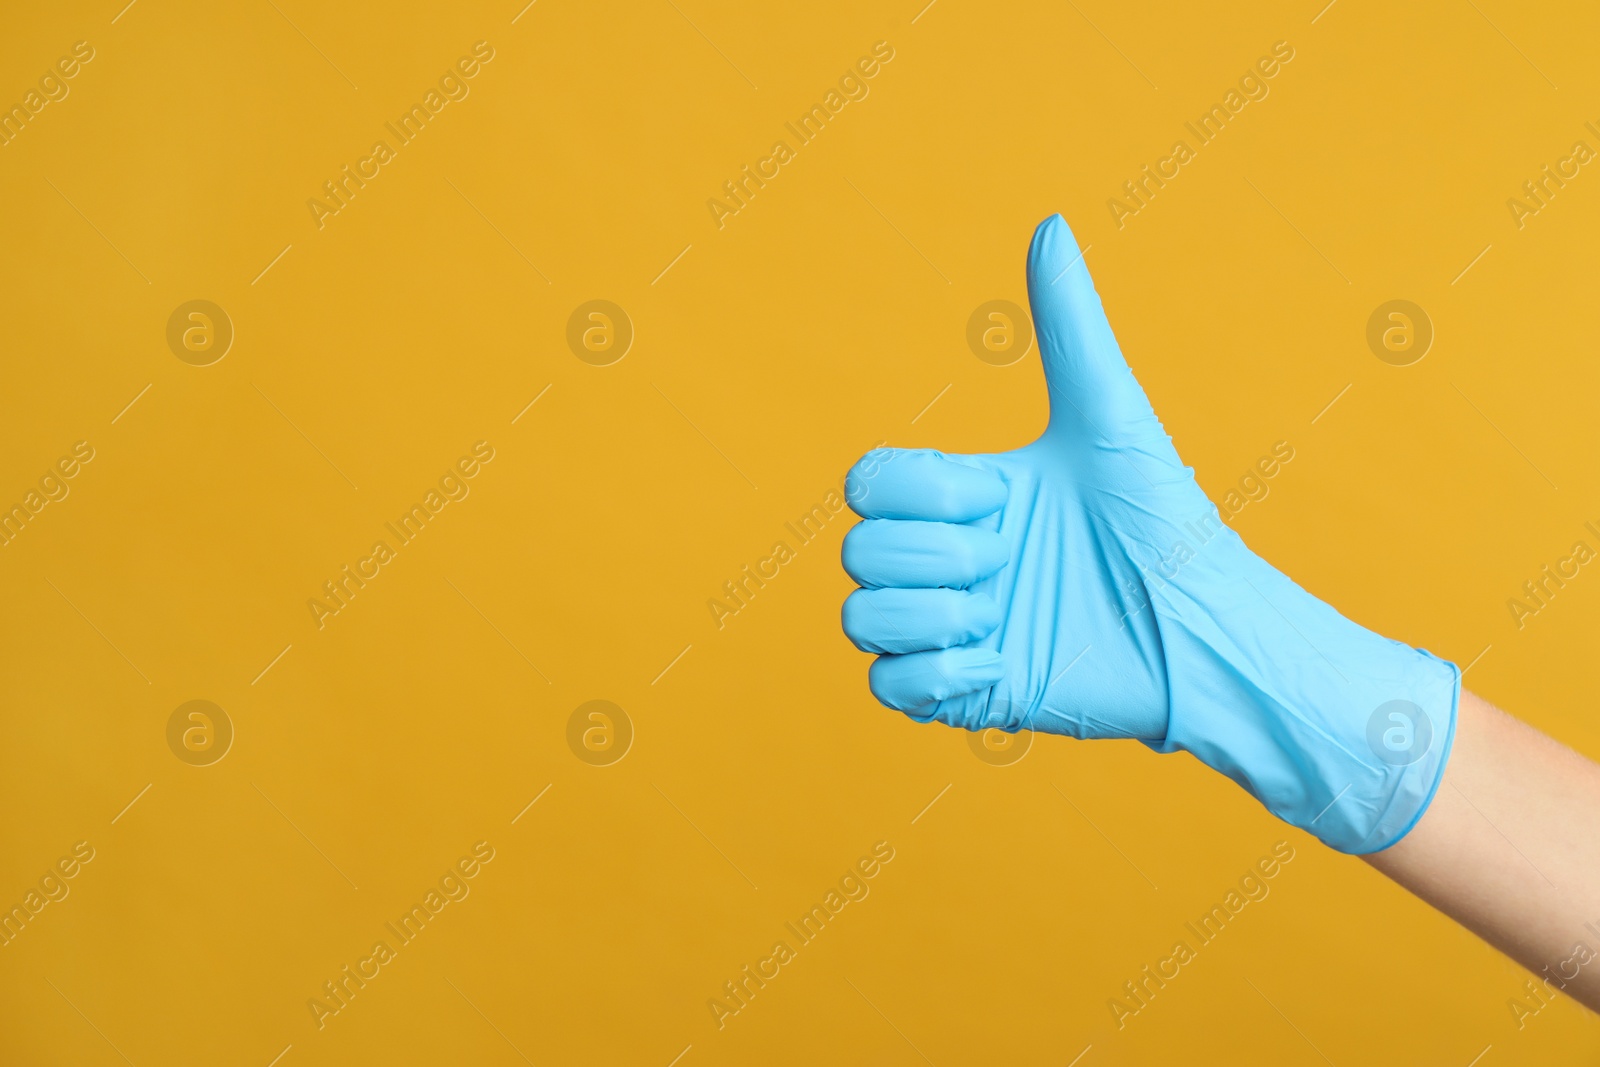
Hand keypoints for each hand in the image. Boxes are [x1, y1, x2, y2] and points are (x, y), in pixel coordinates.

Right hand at [839, 215, 1458, 853]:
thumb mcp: (1109, 421)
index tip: (997, 500)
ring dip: (929, 615)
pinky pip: (884, 686)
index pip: (868, 481)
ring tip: (999, 617)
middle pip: (856, 548)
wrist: (1204, 631)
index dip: (918, 492)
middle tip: (1009, 562)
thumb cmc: (1164, 524)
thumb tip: (1050, 223)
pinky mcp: (963, 693)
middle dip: (935, 556)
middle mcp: (946, 560)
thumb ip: (1069, 327)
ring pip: (858, 617)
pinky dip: (928, 675)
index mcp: (963, 497)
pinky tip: (995, 663)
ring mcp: (949, 628)